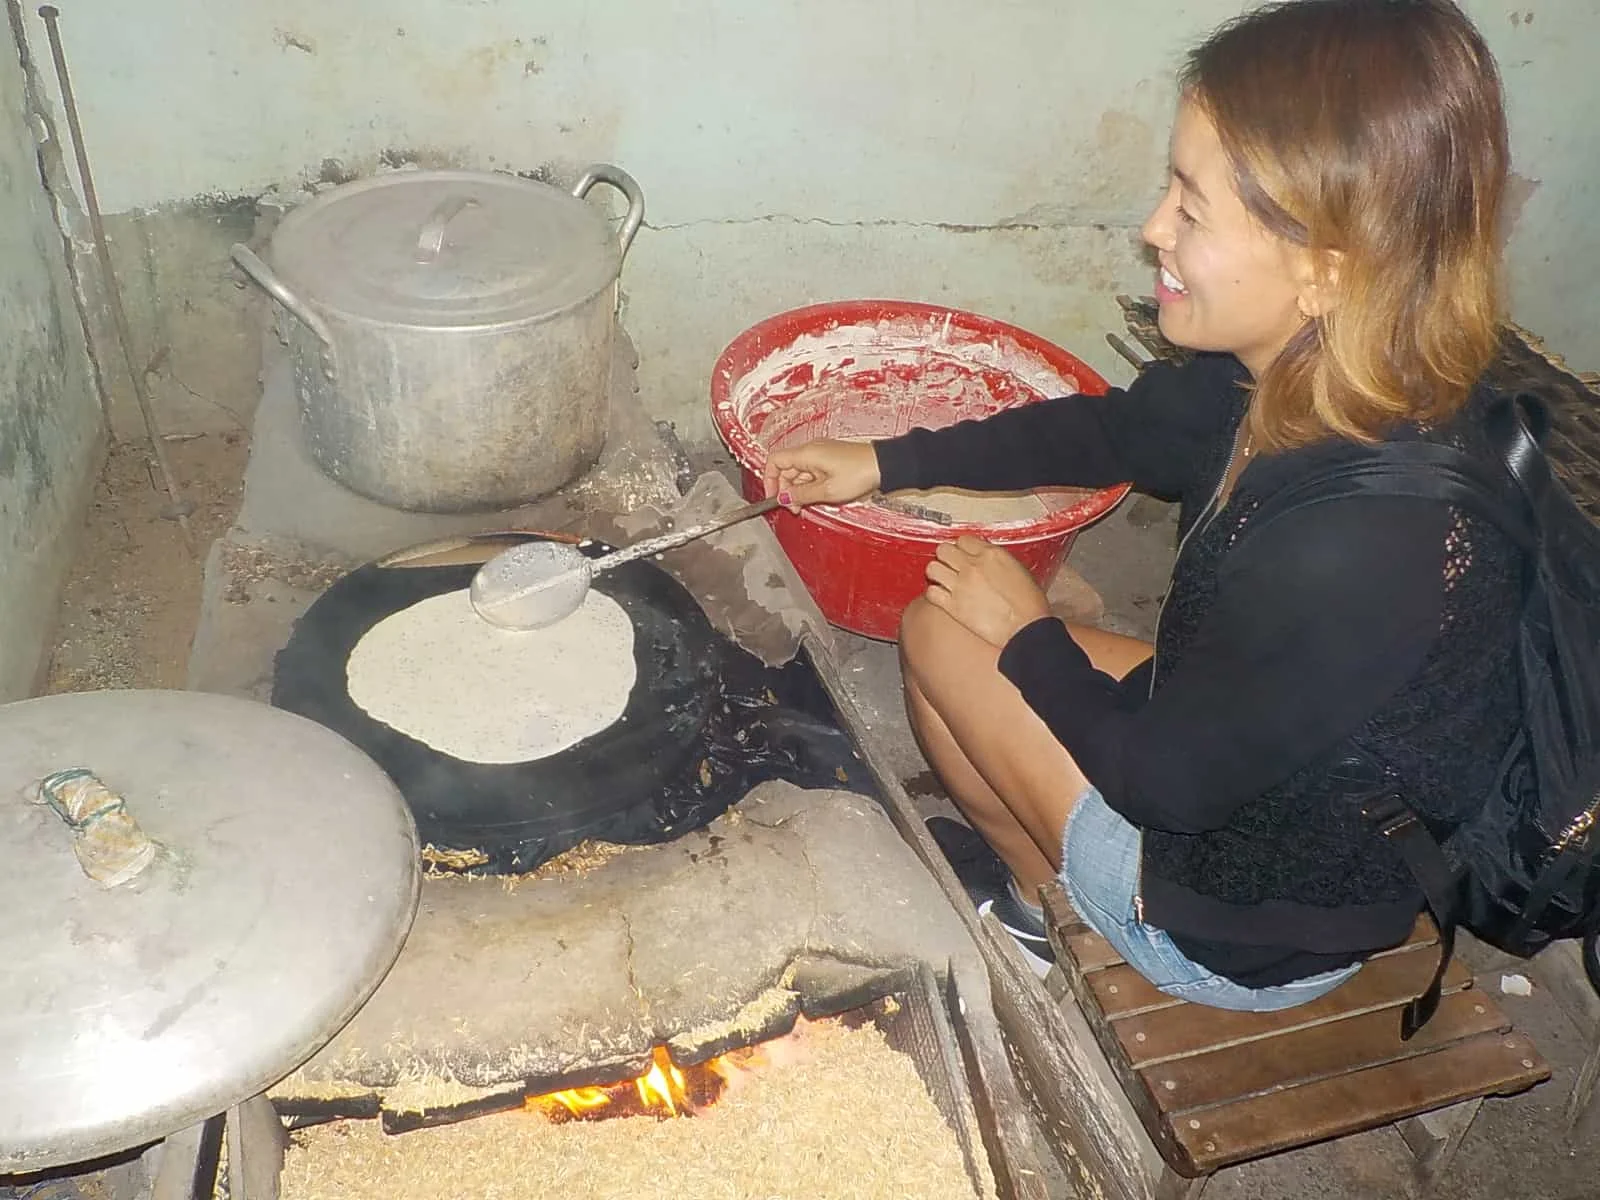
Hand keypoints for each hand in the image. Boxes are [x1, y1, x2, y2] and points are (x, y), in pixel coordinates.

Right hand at [762, 439, 880, 509]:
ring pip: (799, 472)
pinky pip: (811, 471)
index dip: (769, 480)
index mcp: (806, 454)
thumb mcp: (826, 491)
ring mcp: (821, 453)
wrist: (883, 465)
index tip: (774, 497)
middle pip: (786, 469)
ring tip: (808, 505)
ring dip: (799, 490)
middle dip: (786, 490)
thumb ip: (801, 495)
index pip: (774, 461)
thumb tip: (784, 498)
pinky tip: (818, 496)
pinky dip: (810, 485)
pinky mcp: (830, 458)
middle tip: (794, 508)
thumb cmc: (859, 473)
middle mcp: (811, 450)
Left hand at [924, 535, 1050, 647]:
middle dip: (946, 557)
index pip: (963, 540)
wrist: (1026, 628)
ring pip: (932, 568)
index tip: (963, 555)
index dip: (962, 548)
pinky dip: (934, 594)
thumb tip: (984, 560)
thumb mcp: (1017, 570)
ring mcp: (960, 585)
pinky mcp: (953, 606)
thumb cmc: (1029, 603)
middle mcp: (972, 566)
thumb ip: (996, 561)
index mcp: (991, 554)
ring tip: (943, 581)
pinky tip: (942, 598)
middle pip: (943, 550)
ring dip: (936, 574)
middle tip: (950, 567)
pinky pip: (930, 592)